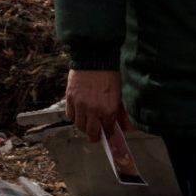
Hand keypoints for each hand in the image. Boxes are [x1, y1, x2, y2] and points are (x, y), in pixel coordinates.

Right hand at [66, 66, 136, 180]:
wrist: (95, 58)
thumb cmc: (110, 74)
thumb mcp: (120, 94)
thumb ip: (121, 112)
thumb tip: (124, 125)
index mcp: (109, 110)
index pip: (107, 131)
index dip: (108, 133)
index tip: (107, 133)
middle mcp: (93, 110)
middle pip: (91, 132)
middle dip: (95, 136)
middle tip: (96, 136)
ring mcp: (80, 105)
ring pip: (79, 126)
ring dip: (84, 127)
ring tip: (87, 124)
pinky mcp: (70, 98)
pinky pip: (70, 115)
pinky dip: (74, 117)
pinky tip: (79, 113)